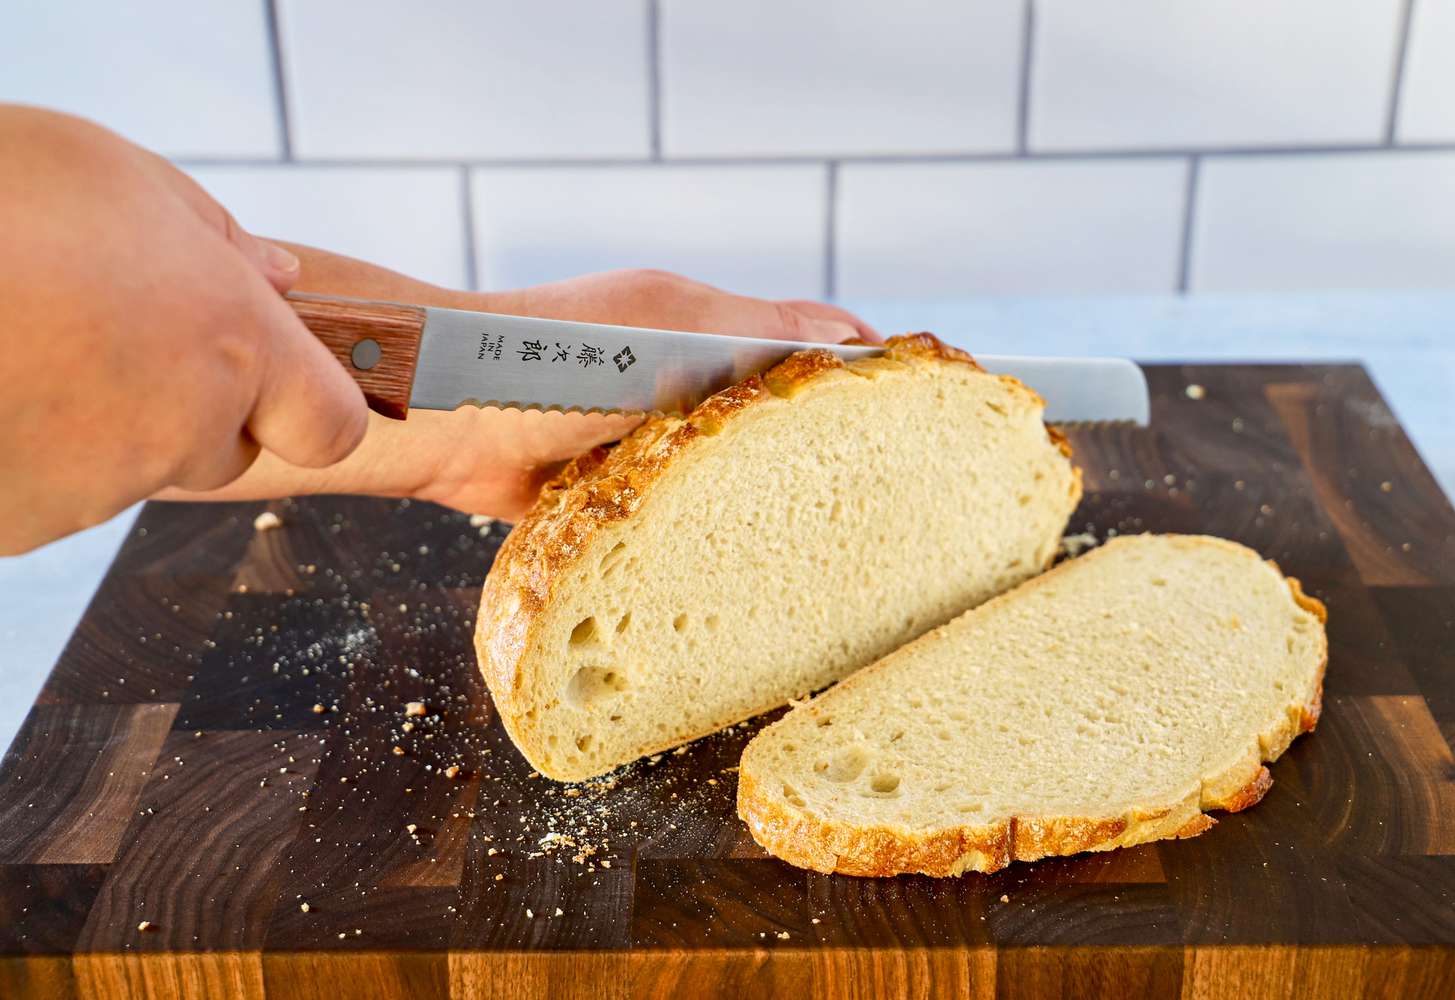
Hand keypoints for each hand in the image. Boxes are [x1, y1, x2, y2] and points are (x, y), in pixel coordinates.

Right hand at [0, 106, 366, 554]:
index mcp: (235, 344)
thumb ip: (219, 236)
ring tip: (26, 336)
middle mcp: (184, 427)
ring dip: (96, 418)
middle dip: (189, 404)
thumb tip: (279, 276)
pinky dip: (27, 448)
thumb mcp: (118, 175)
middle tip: (108, 331)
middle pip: (223, 447)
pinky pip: (47, 492)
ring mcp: (101, 485)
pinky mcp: (24, 522)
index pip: (331, 425)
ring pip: (129, 466)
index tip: (276, 374)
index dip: (308, 402)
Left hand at [163, 258, 882, 521]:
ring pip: (730, 478)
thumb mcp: (665, 327)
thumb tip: (852, 333)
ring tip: (834, 546)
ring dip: (766, 506)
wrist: (439, 420)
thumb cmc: (543, 356)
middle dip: (827, 457)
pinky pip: (676, 520)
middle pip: (777, 421)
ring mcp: (648, 441)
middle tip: (892, 503)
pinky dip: (705, 539)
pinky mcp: (615, 497)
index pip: (809, 350)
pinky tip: (745, 567)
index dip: (866, 385)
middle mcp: (682, 382)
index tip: (925, 421)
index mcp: (703, 327)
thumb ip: (756, 331)